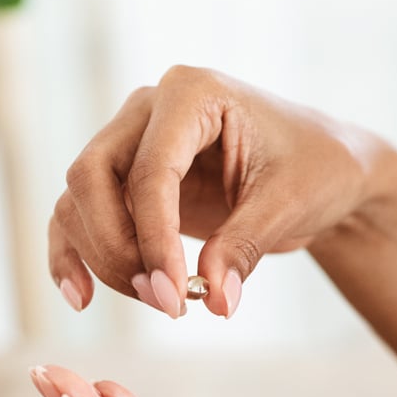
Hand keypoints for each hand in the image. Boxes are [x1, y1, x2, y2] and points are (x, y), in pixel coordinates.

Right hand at [48, 66, 381, 317]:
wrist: (322, 169)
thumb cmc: (314, 169)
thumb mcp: (289, 204)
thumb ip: (245, 247)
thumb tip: (217, 302)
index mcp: (193, 94)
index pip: (150, 171)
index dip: (154, 240)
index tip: (173, 296)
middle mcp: (148, 110)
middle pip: (91, 178)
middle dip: (118, 249)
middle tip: (165, 302)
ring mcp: (131, 143)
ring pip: (79, 200)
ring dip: (105, 260)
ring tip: (159, 302)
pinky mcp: (128, 182)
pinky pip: (80, 215)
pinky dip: (75, 255)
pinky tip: (81, 297)